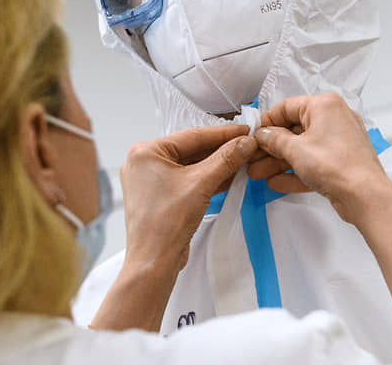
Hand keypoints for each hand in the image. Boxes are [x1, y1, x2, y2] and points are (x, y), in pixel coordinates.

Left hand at [120, 125, 256, 272]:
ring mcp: (150, 180)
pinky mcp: (159, 196)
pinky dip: (207, 179)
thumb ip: (225, 160)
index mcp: (145, 151)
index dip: (223, 133)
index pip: (192, 136)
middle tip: (248, 145)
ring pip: (190, 166)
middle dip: (221, 150)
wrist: (154, 261)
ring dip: (216, 165)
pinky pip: (187, 180)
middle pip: (191, 150)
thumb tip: (244, 143)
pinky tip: (229, 176)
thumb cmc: (164, 224)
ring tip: (244, 159)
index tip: (245, 131)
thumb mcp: (201, 184)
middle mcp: (143, 162)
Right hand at [251, 93, 391, 225]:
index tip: (253, 135)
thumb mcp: (294, 149)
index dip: (267, 122)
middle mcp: (334, 119)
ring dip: (279, 161)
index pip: (287, 107)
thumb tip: (263, 134)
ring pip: (302, 148)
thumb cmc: (335, 165)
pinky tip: (276, 182)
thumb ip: (273, 139)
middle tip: (252, 159)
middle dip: (271, 147)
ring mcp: (339, 141)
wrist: (365, 196)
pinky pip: (313, 162)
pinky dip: (296, 170)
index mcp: (324, 106)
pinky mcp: (342, 161)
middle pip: (294, 129)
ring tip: (258, 174)